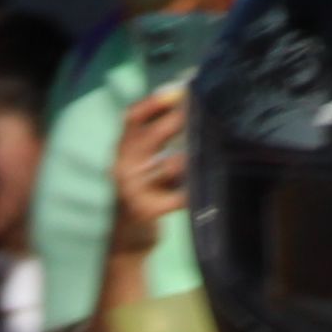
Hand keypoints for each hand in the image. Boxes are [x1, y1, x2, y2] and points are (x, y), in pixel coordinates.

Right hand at [106, 86, 187, 262]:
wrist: (127, 241)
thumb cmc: (144, 195)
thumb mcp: (143, 164)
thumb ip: (158, 141)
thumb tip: (187, 106)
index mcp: (122, 151)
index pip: (132, 118)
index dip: (154, 103)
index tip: (179, 90)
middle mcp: (122, 167)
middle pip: (150, 137)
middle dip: (177, 122)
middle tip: (202, 113)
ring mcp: (131, 191)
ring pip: (164, 166)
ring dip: (188, 158)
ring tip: (209, 147)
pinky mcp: (145, 212)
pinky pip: (175, 198)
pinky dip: (191, 193)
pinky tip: (202, 189)